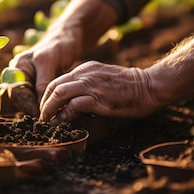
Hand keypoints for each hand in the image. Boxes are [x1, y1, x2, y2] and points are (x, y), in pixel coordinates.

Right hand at [9, 24, 84, 116]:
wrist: (70, 36)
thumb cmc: (59, 44)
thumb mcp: (49, 62)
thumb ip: (43, 83)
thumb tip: (41, 108)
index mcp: (17, 67)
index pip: (16, 93)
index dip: (28, 106)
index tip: (43, 116)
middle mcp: (20, 75)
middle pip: (22, 100)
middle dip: (34, 110)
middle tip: (50, 120)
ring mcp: (30, 79)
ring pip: (32, 101)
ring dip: (42, 108)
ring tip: (56, 116)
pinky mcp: (41, 83)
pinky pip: (41, 97)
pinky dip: (49, 103)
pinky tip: (59, 109)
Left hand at [39, 61, 159, 123]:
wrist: (149, 86)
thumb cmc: (130, 85)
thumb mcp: (104, 78)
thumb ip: (89, 84)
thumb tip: (76, 100)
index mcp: (85, 69)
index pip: (58, 80)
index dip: (48, 95)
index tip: (46, 108)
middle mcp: (85, 74)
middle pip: (54, 86)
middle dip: (44, 103)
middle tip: (43, 118)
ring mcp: (91, 85)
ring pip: (59, 94)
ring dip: (49, 109)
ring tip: (47, 122)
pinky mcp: (98, 98)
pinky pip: (73, 106)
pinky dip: (64, 117)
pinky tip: (61, 125)